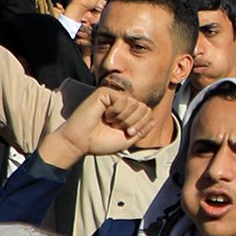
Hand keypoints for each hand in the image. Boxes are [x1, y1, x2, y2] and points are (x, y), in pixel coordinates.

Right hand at [38, 86, 154, 169]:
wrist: (81, 142)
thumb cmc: (101, 142)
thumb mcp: (127, 140)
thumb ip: (142, 131)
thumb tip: (155, 119)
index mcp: (128, 113)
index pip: (148, 113)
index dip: (141, 125)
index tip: (127, 133)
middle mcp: (122, 103)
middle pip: (144, 107)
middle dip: (133, 122)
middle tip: (117, 127)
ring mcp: (113, 97)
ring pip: (134, 103)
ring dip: (123, 118)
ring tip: (109, 122)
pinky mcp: (104, 93)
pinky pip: (122, 99)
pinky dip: (115, 111)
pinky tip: (104, 114)